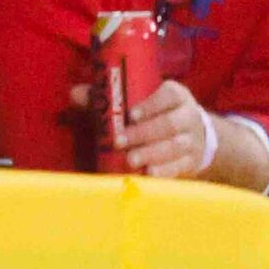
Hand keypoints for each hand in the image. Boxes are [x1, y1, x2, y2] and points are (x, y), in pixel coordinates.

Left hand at [67, 78, 216, 177]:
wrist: (194, 134)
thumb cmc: (156, 114)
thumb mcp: (140, 101)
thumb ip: (108, 98)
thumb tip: (74, 94)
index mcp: (175, 95)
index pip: (167, 96)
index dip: (151, 105)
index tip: (131, 115)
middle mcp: (188, 115)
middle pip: (169, 123)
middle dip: (144, 134)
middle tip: (120, 143)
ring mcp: (192, 139)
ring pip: (175, 146)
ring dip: (152, 154)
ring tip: (131, 161)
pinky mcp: (192, 160)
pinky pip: (180, 166)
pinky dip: (165, 171)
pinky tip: (149, 174)